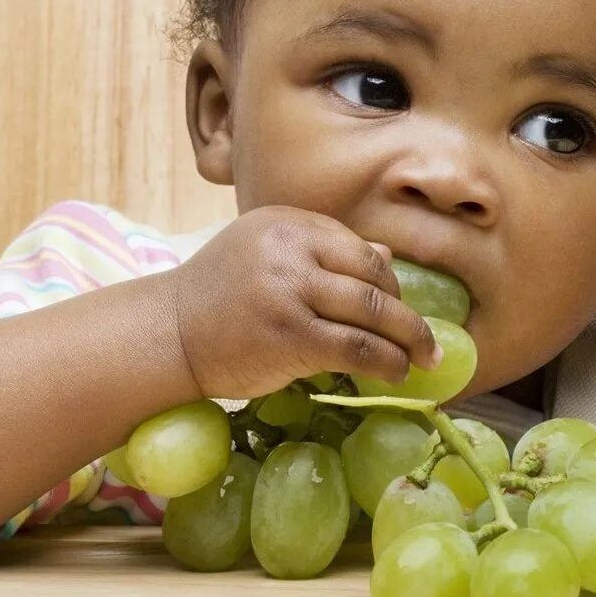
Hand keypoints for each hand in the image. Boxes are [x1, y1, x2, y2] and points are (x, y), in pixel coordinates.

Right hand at [166, 205, 440, 399]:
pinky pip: (356, 348)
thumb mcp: (264, 256)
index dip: (386, 279)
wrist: (168, 335)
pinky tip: (397, 374)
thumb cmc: (217, 298)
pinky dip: (387, 363)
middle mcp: (290, 248)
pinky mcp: (291, 335)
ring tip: (423, 359)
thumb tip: (387, 254)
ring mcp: (290, 291)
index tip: (400, 305)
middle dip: (406, 312)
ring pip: (372, 312)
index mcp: (285, 222)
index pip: (356, 246)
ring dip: (408, 340)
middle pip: (372, 276)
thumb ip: (320, 252)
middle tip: (427, 339)